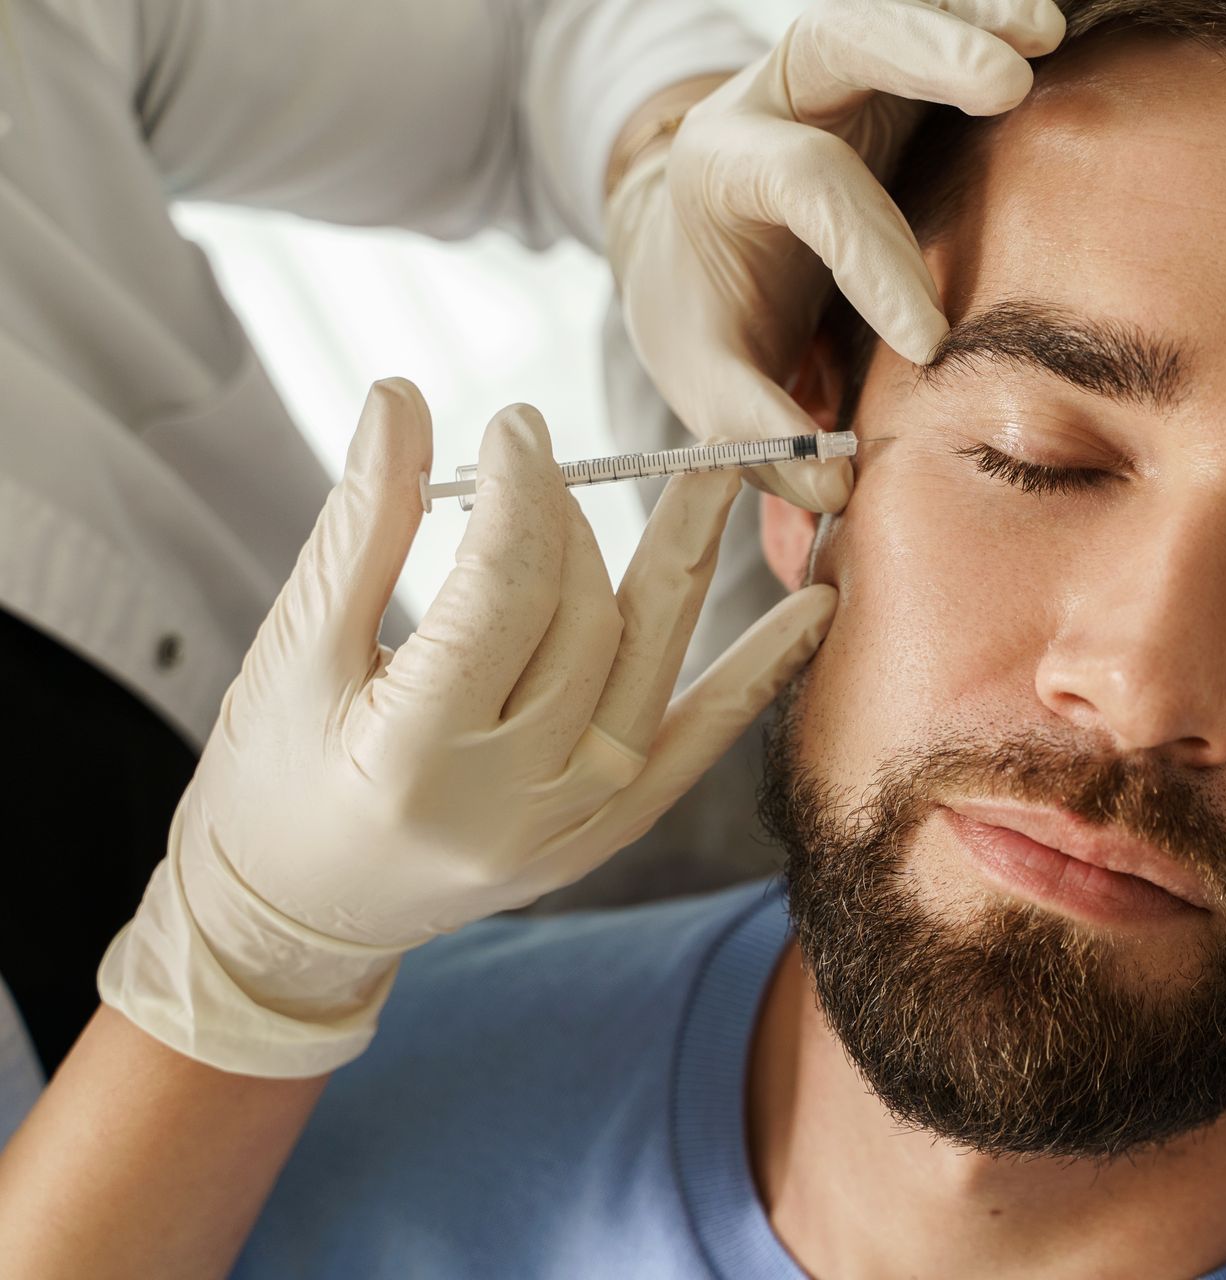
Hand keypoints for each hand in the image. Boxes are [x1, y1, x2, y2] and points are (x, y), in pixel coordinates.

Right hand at [96, 380, 835, 1076]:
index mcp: (416, 753)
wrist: (296, 914)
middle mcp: (511, 800)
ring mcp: (573, 825)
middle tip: (542, 460)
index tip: (515, 424)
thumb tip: (404, 397)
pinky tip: (814, 608)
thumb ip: (363, 526)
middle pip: (580, 621)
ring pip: (649, 666)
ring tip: (724, 468)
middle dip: (569, 521)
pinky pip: (699, 746)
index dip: (518, 493)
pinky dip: (757, 676)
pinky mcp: (608, 833)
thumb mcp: (295, 650)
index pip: (503, 592)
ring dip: (690, 560)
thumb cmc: (272, 771)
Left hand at [604, 0, 1064, 512]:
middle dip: (923, 52)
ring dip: (969, 17)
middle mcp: (774, 96)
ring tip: (1044, 33)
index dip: (872, 255)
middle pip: (837, 39)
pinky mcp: (888, 71)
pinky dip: (990, 20)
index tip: (932, 340)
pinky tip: (1053, 30)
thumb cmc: (712, 313)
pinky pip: (937, 26)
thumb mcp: (708, 380)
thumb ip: (753, 430)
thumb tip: (829, 483)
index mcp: (723, 168)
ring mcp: (834, 71)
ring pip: (889, 13)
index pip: (803, 184)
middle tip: (1010, 84)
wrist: (694, 242)